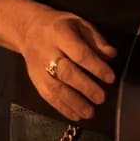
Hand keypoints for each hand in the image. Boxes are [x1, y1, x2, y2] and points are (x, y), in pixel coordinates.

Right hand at [17, 5, 115, 120]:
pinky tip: (75, 115)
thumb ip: (96, 40)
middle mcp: (47, 52)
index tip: (110, 78)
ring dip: (74, 103)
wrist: (28, 30)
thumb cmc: (60, 27)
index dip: (95, 66)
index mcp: (60, 34)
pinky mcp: (35, 81)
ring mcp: (38, 68)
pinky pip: (48, 96)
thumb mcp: (80, 24)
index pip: (79, 53)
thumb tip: (111, 55)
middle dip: (85, 87)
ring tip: (90, 112)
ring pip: (55, 88)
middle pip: (66, 72)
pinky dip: (62, 108)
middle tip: (101, 98)